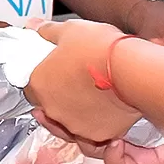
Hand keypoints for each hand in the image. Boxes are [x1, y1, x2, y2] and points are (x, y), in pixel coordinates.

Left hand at [24, 19, 140, 144]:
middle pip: (48, 106)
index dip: (42, 79)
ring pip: (70, 121)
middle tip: (75, 81)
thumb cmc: (100, 49)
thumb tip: (36, 28)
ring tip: (92, 93)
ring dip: (76, 110)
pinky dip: (97, 120)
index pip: (30, 87)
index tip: (52, 73)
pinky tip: (105, 106)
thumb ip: (47, 32)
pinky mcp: (98, 135)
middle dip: (59, 95)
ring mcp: (75, 125)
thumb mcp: (69, 30)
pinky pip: (93, 130)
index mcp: (39, 84)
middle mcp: (52, 109)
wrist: (133, 71)